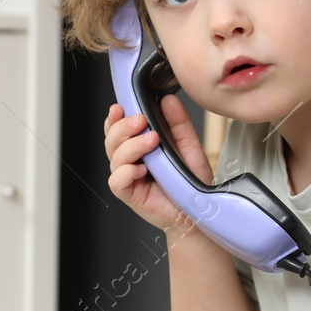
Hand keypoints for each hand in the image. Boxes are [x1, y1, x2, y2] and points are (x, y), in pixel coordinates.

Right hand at [103, 95, 214, 230]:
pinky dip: (126, 172)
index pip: (117, 128)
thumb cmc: (190, 181)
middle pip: (111, 139)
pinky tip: (141, 169)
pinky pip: (117, 181)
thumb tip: (168, 99)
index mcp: (138, 147)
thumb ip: (178, 123)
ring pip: (114, 157)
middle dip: (123, 127)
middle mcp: (130, 161)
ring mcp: (128, 178)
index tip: (120, 107)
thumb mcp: (188, 145)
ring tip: (152, 141)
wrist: (199, 211)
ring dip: (130, 146)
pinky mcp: (130, 195)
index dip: (114, 118)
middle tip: (142, 121)